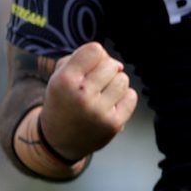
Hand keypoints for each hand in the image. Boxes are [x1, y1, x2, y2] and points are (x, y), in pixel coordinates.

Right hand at [44, 41, 137, 157]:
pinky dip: (124, 97)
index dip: (95, 55)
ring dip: (115, 83)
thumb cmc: (63, 101)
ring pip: (123, 79)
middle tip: (94, 83)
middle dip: (106, 70)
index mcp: (64, 80)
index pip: (95, 50)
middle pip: (112, 64)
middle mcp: (82, 95)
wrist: (58, 140)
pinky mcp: (114, 123)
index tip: (88, 65)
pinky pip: (131, 96)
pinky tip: (110, 104)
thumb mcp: (59, 77)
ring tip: (101, 94)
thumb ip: (81, 58)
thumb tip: (114, 61)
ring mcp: (99, 111)